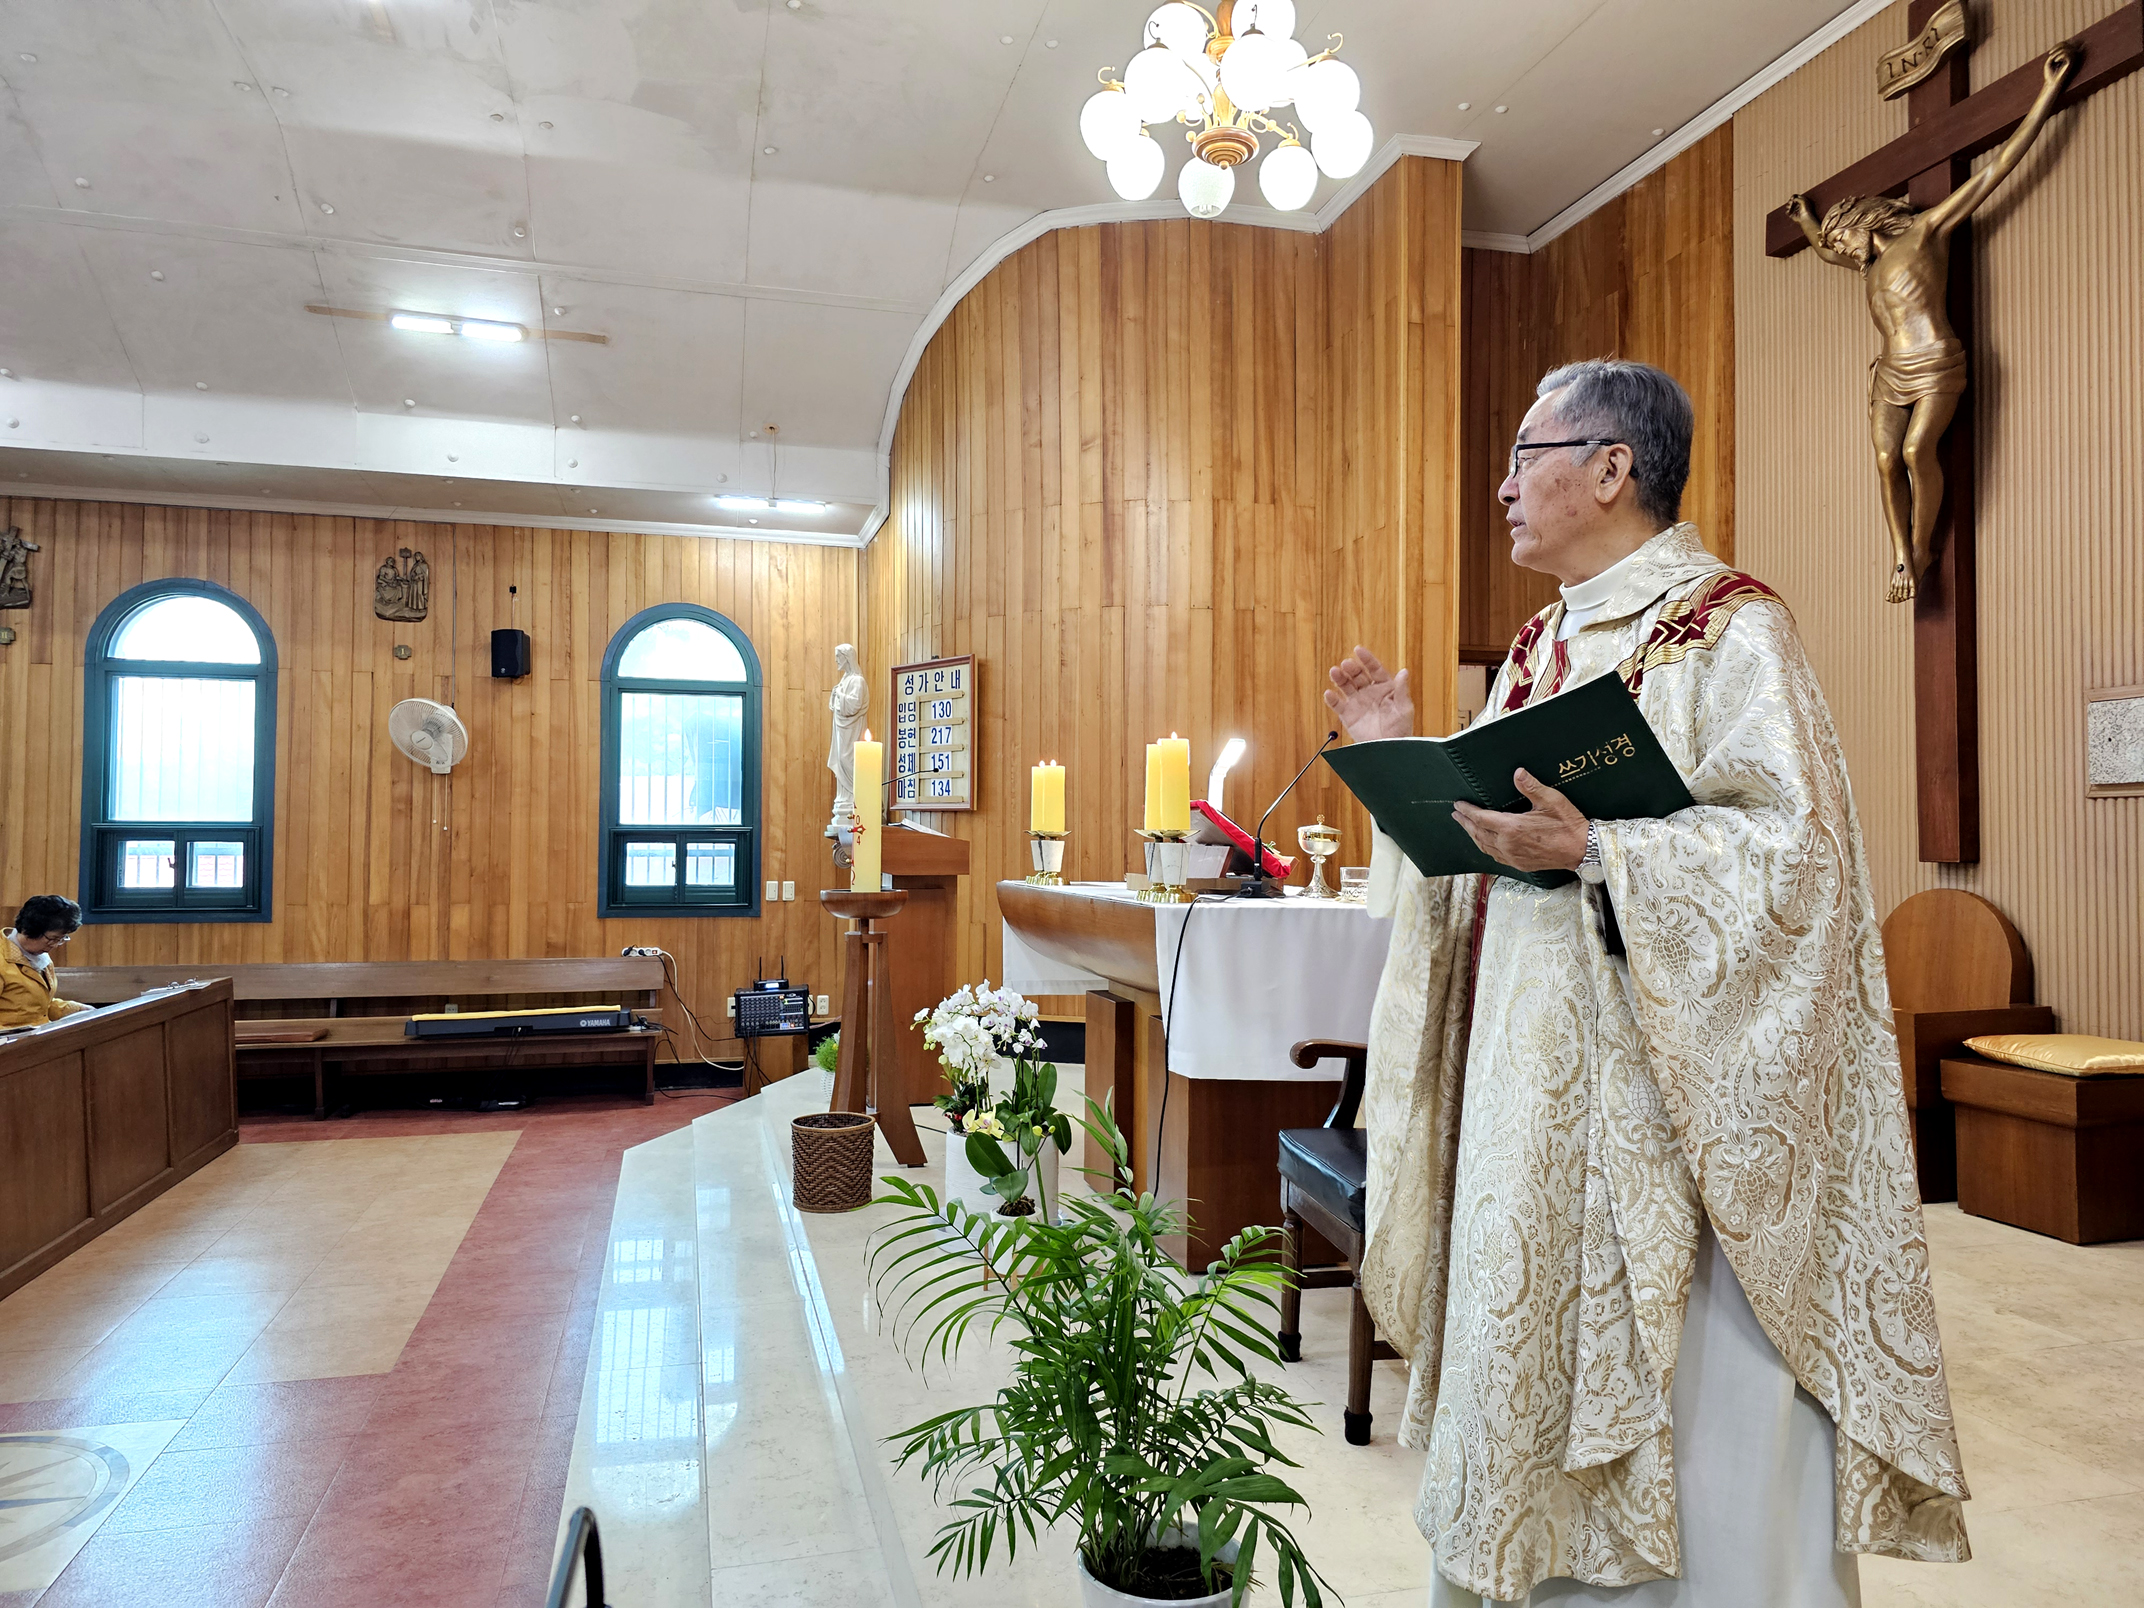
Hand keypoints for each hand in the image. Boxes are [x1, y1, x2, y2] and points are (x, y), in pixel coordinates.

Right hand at [1324, 646, 1413, 741]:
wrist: (1388, 750)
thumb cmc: (1401, 730)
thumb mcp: (1404, 708)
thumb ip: (1401, 690)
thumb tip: (1404, 671)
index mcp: (1384, 688)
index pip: (1374, 669)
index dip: (1367, 659)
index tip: (1358, 650)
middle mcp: (1370, 693)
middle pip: (1358, 675)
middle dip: (1351, 668)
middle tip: (1346, 664)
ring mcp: (1358, 703)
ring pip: (1346, 686)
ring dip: (1339, 678)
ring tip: (1334, 672)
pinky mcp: (1348, 715)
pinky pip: (1337, 704)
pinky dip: (1332, 699)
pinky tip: (1329, 693)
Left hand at [1452, 769, 1588, 872]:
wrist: (1581, 850)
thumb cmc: (1567, 824)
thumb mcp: (1551, 800)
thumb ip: (1531, 787)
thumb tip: (1517, 772)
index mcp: (1512, 828)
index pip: (1481, 818)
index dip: (1468, 811)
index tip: (1458, 805)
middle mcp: (1508, 844)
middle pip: (1478, 833)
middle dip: (1465, 823)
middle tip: (1456, 815)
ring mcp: (1512, 857)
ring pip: (1484, 846)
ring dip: (1473, 835)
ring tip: (1466, 827)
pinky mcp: (1519, 864)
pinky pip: (1495, 856)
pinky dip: (1485, 847)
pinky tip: (1485, 843)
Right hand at [1786, 192, 1815, 223]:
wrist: (1804, 218)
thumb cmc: (1805, 209)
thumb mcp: (1802, 201)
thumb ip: (1797, 198)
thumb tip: (1793, 199)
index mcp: (1802, 201)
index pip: (1796, 197)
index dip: (1793, 197)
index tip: (1792, 198)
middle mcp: (1798, 205)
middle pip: (1791, 201)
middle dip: (1790, 201)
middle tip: (1791, 203)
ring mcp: (1795, 210)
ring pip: (1788, 206)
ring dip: (1788, 206)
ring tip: (1790, 207)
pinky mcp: (1792, 214)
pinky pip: (1787, 212)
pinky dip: (1787, 211)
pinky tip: (1789, 212)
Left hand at [2046, 41, 2079, 84]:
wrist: (2051, 82)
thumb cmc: (2050, 73)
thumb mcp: (2050, 60)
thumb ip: (2056, 52)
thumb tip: (2064, 44)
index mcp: (2067, 55)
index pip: (2065, 43)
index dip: (2058, 45)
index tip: (2050, 53)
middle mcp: (2071, 56)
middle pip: (2066, 44)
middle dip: (2057, 48)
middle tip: (2050, 56)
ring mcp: (2072, 59)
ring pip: (2067, 48)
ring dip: (2057, 53)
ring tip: (2053, 60)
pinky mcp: (2071, 63)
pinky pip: (2066, 54)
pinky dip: (2059, 56)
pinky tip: (2056, 61)